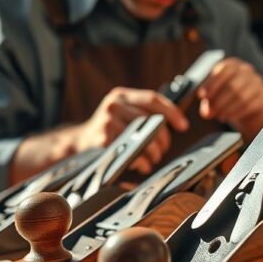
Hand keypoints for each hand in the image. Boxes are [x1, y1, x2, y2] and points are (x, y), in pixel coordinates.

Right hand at [68, 87, 188, 173]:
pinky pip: (131, 151)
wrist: (78, 145)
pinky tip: (142, 166)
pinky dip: (141, 161)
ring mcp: (107, 120)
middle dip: (163, 138)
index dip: (172, 112)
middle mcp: (114, 104)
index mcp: (121, 95)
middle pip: (151, 120)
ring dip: (153, 153)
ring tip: (153, 160)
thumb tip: (178, 122)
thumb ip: (144, 114)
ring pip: (144, 137)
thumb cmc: (108, 132)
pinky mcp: (103, 139)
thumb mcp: (123, 115)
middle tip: (164, 151)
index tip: (184, 126)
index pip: (153, 98)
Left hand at [197, 58, 262, 138]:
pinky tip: (229, 117)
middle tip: (208, 112)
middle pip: (232, 84)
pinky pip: (250, 105)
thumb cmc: (228, 97)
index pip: (224, 69)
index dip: (211, 82)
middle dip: (218, 100)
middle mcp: (247, 71)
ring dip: (227, 108)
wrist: (250, 107)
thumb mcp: (216, 95)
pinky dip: (237, 113)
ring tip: (219, 116)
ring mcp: (258, 83)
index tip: (201, 95)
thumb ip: (209, 101)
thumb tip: (206, 113)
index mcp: (234, 65)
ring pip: (241, 96)